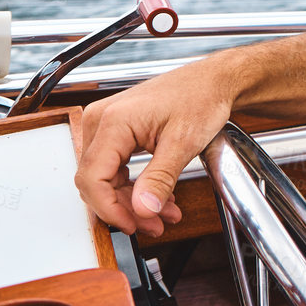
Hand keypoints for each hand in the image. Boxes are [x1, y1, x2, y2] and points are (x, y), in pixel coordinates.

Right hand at [74, 54, 240, 235]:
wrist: (213, 80)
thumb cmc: (201, 97)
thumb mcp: (184, 142)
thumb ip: (160, 178)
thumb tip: (142, 210)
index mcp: (113, 122)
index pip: (92, 179)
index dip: (110, 209)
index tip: (133, 224)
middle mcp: (101, 121)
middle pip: (97, 181)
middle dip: (126, 208)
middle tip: (155, 225)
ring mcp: (106, 125)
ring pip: (106, 178)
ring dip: (134, 200)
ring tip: (165, 213)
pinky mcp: (116, 131)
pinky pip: (116, 167)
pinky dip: (136, 185)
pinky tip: (159, 197)